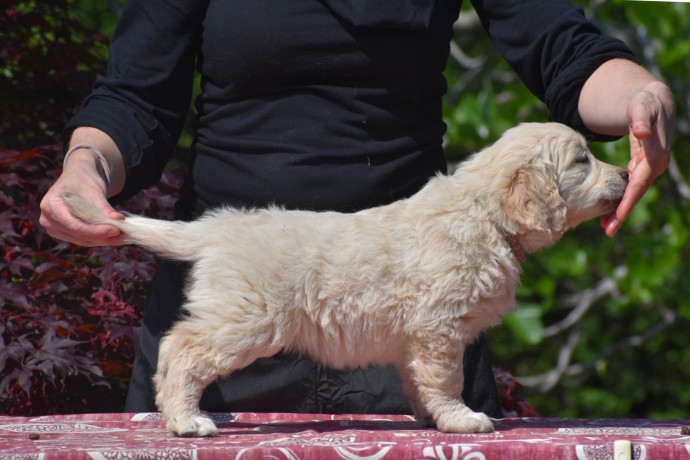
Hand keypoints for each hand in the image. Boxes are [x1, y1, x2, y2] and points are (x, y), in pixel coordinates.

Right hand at [39, 150, 125, 246]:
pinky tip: (115, 238)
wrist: (78, 177)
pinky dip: (99, 239)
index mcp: (51, 204)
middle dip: (103, 236)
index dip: (95, 230)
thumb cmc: (83, 181)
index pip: (74, 224)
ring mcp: (54, 228)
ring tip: (124, 237)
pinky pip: (83, 240)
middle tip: (125, 236)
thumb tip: (119, 220)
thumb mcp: (94, 191)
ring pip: (82, 240)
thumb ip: (104, 207)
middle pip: (78, 234)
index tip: (116, 230)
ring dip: (104, 240)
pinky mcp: (63, 233)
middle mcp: (48, 219)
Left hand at [600, 81, 673, 236]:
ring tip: (605, 227)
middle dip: (623, 213)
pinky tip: (609, 211)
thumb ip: (640, 118)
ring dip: (621, 210)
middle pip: (636, 193)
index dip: (627, 202)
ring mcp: (649, 167)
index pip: (639, 183)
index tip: (616, 218)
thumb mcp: (642, 106)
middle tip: (607, 230)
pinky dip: (621, 199)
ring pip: (634, 193)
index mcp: (654, 155)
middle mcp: (654, 164)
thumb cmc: (644, 103)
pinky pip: (631, 187)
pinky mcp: (642, 167)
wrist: (653, 102)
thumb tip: (641, 133)